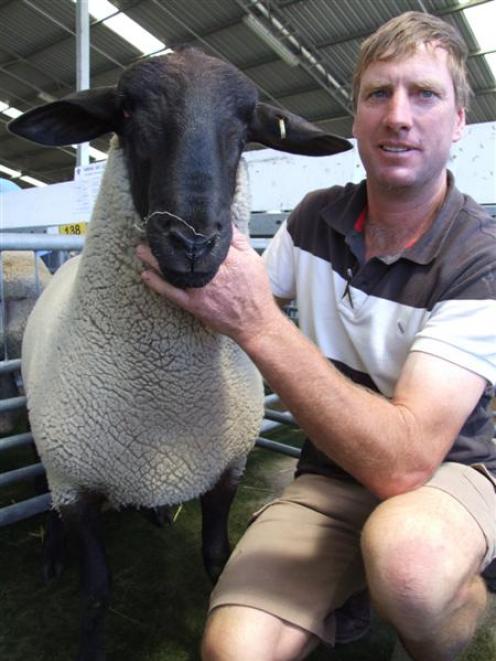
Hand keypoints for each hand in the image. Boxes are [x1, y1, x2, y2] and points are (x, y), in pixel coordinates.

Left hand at [136, 227, 282, 345]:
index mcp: (226, 259)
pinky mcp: (193, 304)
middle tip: (152, 231)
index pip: (202, 238)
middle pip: (184, 252)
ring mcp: (200, 289)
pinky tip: (146, 275)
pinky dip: (157, 284)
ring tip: (141, 249)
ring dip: (155, 259)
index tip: (175, 220)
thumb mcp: (253, 260)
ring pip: (173, 270)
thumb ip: (238, 241)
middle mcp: (211, 273)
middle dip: (167, 242)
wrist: (254, 322)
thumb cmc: (255, 291)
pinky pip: (171, 293)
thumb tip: (224, 224)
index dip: (187, 228)